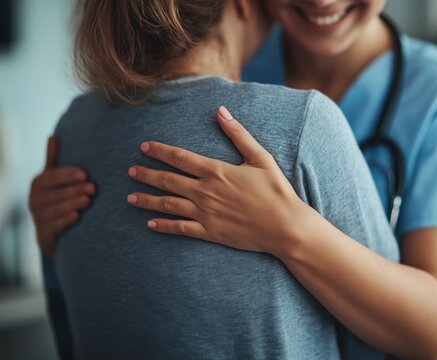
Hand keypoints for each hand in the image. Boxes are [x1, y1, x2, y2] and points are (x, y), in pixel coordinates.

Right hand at [29, 136, 95, 259]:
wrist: (50, 230)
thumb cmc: (56, 196)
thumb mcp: (53, 178)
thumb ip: (54, 159)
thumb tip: (53, 136)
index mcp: (39, 183)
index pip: (52, 176)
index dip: (67, 175)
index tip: (85, 174)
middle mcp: (34, 199)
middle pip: (55, 193)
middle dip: (75, 190)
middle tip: (93, 188)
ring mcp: (38, 217)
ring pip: (55, 209)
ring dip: (72, 204)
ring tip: (88, 200)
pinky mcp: (44, 233)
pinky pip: (54, 226)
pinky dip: (65, 221)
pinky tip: (78, 216)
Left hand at [127, 107, 308, 257]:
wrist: (284, 226)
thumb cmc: (275, 190)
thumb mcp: (260, 157)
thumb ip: (238, 134)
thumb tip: (221, 111)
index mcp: (216, 171)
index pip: (180, 157)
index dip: (160, 151)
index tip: (144, 147)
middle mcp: (205, 191)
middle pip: (168, 180)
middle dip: (146, 174)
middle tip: (130, 171)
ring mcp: (205, 213)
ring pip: (168, 205)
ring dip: (147, 200)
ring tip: (130, 197)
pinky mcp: (209, 232)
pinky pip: (181, 228)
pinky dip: (164, 226)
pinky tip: (150, 224)